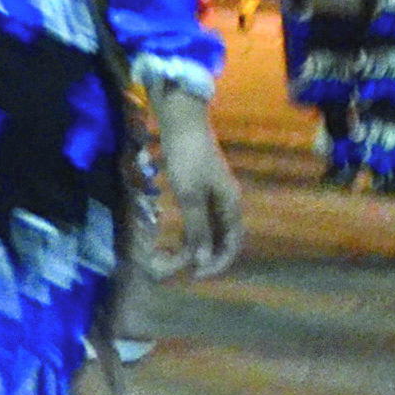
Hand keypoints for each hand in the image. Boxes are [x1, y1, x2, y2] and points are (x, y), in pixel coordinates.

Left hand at [147, 93, 241, 278]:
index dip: (216, 263)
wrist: (182, 119)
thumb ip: (198, 227)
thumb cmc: (188, 155)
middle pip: (217, 240)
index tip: (194, 274)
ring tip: (163, 256)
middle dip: (195, 257)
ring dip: (187, 245)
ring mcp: (212, 195)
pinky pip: (195, 218)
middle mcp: (225, 204)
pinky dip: (184, 230)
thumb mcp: (190, 194)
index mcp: (231, 206)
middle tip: (168, 267)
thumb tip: (203, 259)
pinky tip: (168, 237)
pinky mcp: (198, 187)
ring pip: (203, 230)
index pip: (231, 245)